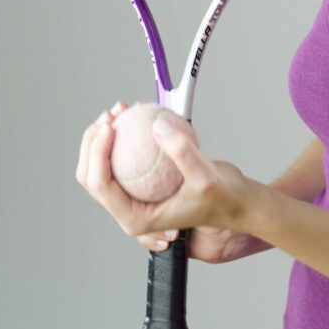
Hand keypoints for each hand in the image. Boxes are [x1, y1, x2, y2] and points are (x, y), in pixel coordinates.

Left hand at [75, 101, 254, 241]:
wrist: (237, 200)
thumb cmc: (222, 199)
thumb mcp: (206, 176)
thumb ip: (182, 151)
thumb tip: (157, 125)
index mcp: (135, 218)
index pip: (102, 186)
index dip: (97, 153)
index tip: (111, 126)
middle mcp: (129, 208)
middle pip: (92, 175)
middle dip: (93, 142)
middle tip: (111, 115)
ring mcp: (134, 194)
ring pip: (104, 164)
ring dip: (105, 135)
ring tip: (120, 110)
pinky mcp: (142, 180)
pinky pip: (124, 155)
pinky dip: (125, 134)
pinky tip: (135, 112)